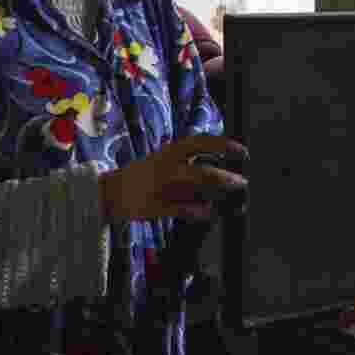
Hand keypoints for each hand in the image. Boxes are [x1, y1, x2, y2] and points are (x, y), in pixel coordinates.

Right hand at [99, 135, 247, 221]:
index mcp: (171, 151)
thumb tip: (221, 167)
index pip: (201, 143)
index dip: (223, 145)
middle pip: (201, 171)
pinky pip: (181, 209)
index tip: (243, 151)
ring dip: (216, 193)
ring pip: (193, 189)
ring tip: (233, 199)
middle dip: (225, 177)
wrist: (112, 190)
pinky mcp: (155, 206)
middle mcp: (167, 165)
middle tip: (243, 182)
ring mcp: (161, 186)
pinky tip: (209, 212)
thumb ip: (190, 160)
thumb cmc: (146, 173)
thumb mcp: (166, 158)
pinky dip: (198, 211)